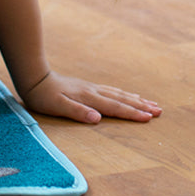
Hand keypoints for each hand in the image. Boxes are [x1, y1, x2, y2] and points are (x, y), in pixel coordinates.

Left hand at [21, 71, 160, 123]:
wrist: (34, 77)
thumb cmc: (44, 96)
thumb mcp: (58, 106)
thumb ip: (78, 112)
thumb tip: (98, 118)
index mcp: (89, 98)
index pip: (115, 107)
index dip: (133, 113)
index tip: (150, 118)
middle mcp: (93, 91)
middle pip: (122, 99)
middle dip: (141, 106)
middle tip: (159, 110)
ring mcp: (91, 88)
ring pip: (118, 94)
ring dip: (135, 99)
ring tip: (150, 103)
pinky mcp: (86, 87)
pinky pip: (111, 91)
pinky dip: (123, 94)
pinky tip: (126, 96)